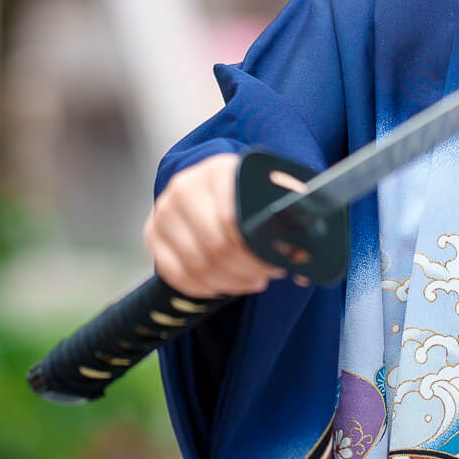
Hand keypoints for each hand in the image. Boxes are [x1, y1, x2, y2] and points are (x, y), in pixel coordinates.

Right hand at [143, 152, 286, 299]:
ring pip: (196, 264)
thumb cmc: (252, 190)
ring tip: (252, 280)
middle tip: (267, 274)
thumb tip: (305, 264)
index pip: (231, 220)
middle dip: (246, 268)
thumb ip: (293, 216)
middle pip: (214, 245)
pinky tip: (226, 285)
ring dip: (229, 281)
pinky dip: (205, 287)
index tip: (276, 263)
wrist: (216, 183)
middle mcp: (185, 187)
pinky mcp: (153, 234)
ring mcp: (164, 211)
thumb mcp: (276, 190)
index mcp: (218, 171)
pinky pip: (176, 274)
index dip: (256, 250)